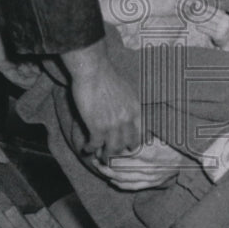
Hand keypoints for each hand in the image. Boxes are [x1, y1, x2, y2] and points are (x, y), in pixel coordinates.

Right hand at [62, 38, 140, 158]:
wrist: (94, 70)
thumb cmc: (107, 75)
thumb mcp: (127, 90)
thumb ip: (127, 104)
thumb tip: (125, 110)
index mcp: (135, 110)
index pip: (141, 134)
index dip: (135, 142)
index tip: (129, 147)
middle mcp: (127, 120)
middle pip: (127, 145)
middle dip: (120, 152)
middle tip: (113, 154)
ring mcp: (112, 125)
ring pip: (112, 149)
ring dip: (105, 155)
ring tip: (100, 158)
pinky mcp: (97, 127)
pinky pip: (95, 144)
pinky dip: (90, 148)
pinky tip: (86, 148)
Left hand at [91, 137, 186, 189]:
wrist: (192, 155)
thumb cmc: (176, 139)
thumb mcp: (161, 129)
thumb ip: (143, 129)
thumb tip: (125, 123)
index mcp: (151, 151)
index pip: (123, 152)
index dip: (110, 148)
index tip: (101, 142)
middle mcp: (150, 166)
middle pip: (120, 166)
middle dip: (104, 161)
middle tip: (93, 156)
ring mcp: (152, 176)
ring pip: (124, 177)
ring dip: (108, 173)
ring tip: (98, 167)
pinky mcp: (154, 183)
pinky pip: (133, 186)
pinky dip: (120, 184)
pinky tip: (111, 180)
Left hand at [194, 8, 228, 48]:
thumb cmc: (223, 28)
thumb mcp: (222, 20)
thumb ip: (215, 15)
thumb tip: (203, 8)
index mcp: (225, 17)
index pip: (214, 11)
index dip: (205, 8)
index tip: (198, 6)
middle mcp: (224, 22)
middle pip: (210, 17)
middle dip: (201, 14)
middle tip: (193, 13)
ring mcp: (222, 29)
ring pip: (208, 24)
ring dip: (199, 21)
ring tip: (193, 19)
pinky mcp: (218, 36)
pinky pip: (207, 31)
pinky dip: (201, 28)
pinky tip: (196, 26)